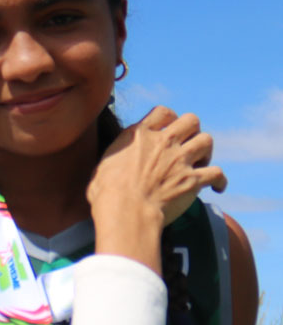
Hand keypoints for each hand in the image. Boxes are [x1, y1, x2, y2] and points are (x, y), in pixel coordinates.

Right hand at [89, 106, 226, 226]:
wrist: (125, 211)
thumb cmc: (106, 193)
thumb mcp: (104, 164)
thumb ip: (118, 154)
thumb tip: (119, 159)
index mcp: (140, 134)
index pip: (162, 112)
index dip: (169, 118)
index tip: (169, 128)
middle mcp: (164, 142)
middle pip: (191, 120)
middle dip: (192, 131)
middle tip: (186, 145)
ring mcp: (181, 160)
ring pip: (207, 141)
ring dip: (205, 151)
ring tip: (200, 162)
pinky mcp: (193, 181)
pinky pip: (217, 173)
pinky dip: (220, 180)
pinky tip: (218, 186)